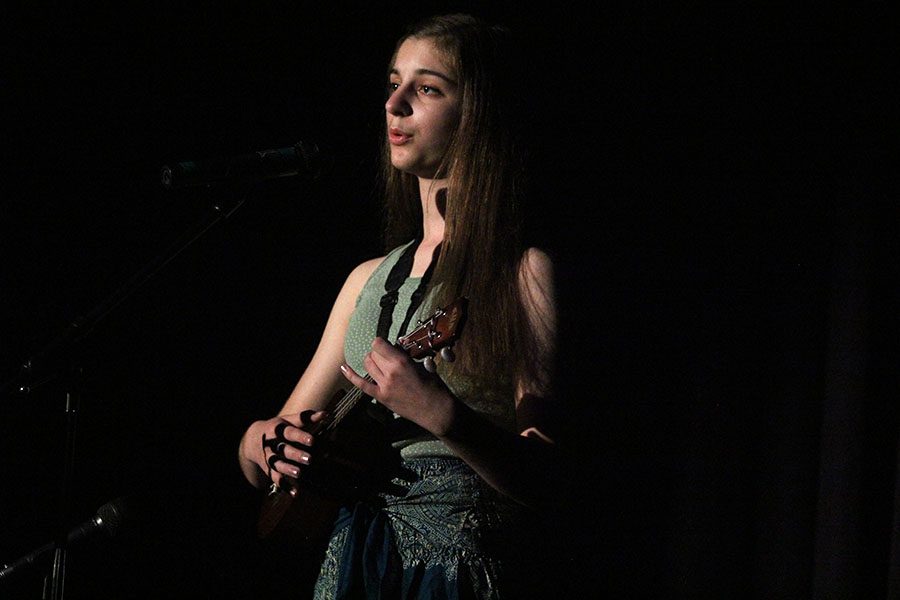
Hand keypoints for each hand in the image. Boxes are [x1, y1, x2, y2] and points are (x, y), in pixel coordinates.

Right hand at [241, 411, 326, 492]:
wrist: (251, 440)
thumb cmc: (277, 427)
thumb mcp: (288, 420)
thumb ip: (306, 418)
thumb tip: (327, 414)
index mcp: (278, 430)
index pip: (290, 433)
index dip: (300, 437)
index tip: (312, 440)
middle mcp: (272, 444)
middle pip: (284, 450)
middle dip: (296, 455)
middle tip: (309, 459)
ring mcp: (269, 458)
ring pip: (278, 465)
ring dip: (288, 470)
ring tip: (299, 473)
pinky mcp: (268, 469)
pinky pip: (276, 479)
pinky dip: (285, 487)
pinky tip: (296, 493)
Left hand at [340, 337, 456, 435]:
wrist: (436, 410)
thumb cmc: (434, 387)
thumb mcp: (423, 366)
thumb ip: (407, 357)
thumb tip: (396, 349)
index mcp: (401, 362)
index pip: (379, 344)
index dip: (381, 343)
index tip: (386, 346)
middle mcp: (390, 372)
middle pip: (373, 354)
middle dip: (378, 352)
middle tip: (387, 356)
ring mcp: (384, 386)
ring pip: (368, 365)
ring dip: (372, 360)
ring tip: (379, 362)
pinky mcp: (381, 397)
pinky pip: (362, 384)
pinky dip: (351, 375)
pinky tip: (344, 367)